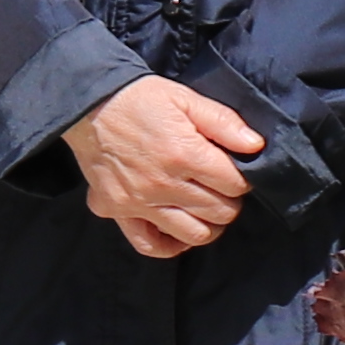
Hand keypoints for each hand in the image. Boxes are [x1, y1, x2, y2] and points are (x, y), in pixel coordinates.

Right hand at [66, 74, 264, 258]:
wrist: (88, 105)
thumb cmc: (140, 99)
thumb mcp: (186, 98)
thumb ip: (224, 122)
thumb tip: (256, 145)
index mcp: (184, 154)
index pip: (235, 185)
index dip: (242, 179)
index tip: (233, 171)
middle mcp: (163, 185)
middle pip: (220, 212)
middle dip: (229, 200)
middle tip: (220, 187)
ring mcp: (139, 203)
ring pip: (194, 234)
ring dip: (208, 224)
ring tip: (205, 207)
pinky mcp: (118, 211)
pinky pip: (151, 245)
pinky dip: (172, 245)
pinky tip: (180, 231)